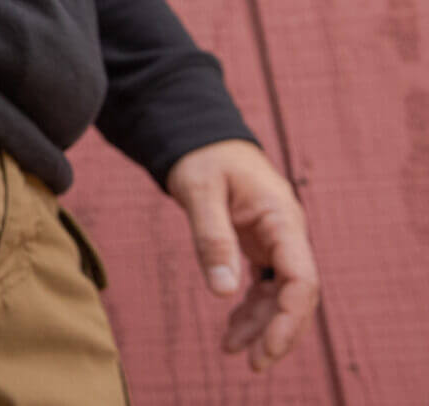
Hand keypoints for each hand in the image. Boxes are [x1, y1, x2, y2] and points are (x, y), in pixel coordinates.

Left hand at [166, 140, 319, 370]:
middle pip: (297, 295)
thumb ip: (211, 239)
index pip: (301, 279)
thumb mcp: (200, 192)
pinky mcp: (259, 245)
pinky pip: (264, 285)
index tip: (267, 348)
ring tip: (232, 351)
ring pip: (280, 295)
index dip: (289, 318)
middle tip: (254, 364)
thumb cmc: (202, 158)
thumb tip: (222, 293)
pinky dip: (249, 309)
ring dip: (262, 325)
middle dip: (279, 332)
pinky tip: (232, 330)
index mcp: (282, 219)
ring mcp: (275, 241)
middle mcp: (286, 233)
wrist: (200, 137)